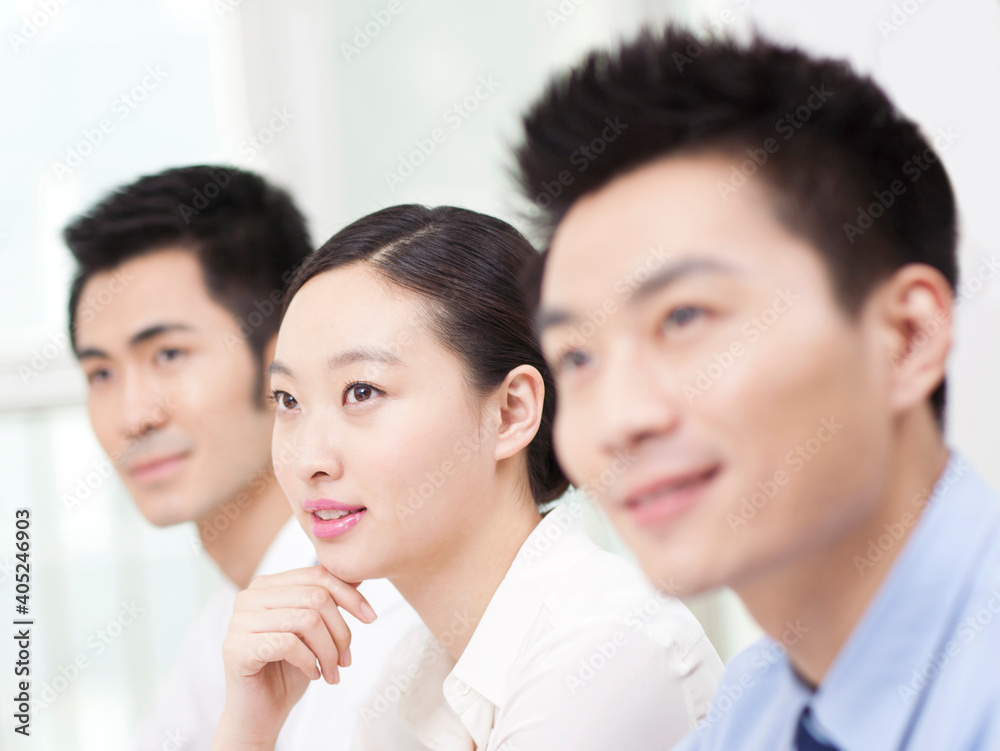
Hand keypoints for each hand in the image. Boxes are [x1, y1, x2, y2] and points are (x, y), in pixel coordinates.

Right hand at [211, 566, 377, 749]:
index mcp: (266, 586)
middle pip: (316, 597)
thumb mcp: (314, 630)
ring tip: (332, 671)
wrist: (259, 716)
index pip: (317, 575)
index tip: (371, 617)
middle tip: (345, 659)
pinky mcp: (236, 648)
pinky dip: (309, 661)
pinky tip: (312, 674)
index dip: (350, 595)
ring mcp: (238, 622)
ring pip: (307, 620)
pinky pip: (289, 644)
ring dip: (329, 651)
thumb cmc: (288, 670)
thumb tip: (358, 574)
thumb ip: (327, 600)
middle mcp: (248, 597)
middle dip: (340, 631)